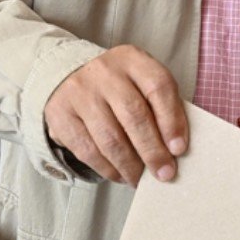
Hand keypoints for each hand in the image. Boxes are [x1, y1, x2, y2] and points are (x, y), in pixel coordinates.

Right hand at [44, 45, 187, 185]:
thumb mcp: (141, 84)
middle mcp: (104, 71)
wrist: (70, 78)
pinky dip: (108, 169)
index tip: (179, 149)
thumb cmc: (119, 88)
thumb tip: (175, 150)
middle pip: (134, 115)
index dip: (172, 121)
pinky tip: (120, 175)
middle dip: (152, 151)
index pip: (159, 87)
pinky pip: (88, 150)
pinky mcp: (60, 114)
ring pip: (110, 138)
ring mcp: (79, 92)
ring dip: (130, 166)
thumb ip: (161, 108)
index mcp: (133, 59)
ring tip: (141, 179)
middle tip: (164, 174)